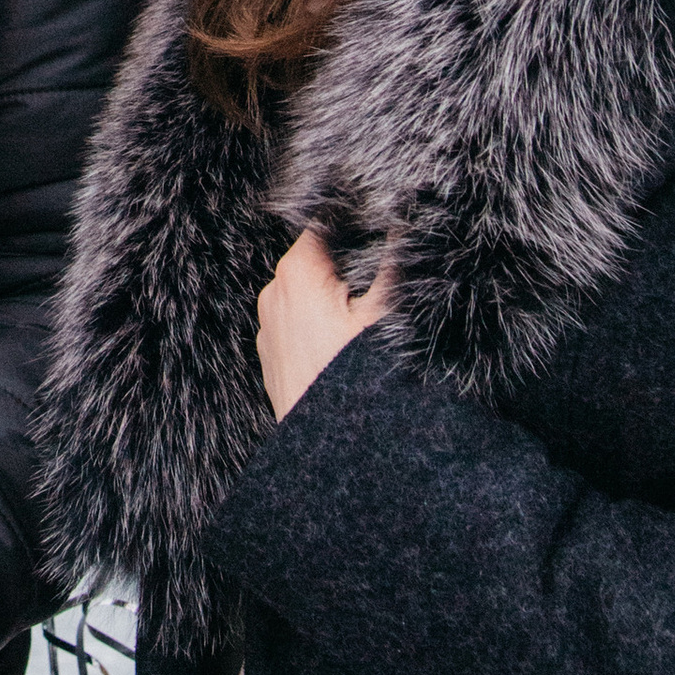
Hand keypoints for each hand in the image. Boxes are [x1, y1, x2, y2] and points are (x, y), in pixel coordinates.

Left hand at [256, 228, 394, 420]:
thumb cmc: (352, 381)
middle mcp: (273, 294)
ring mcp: (269, 327)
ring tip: (368, 314)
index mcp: (296, 274)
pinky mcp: (273, 355)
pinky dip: (321, 322)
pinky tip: (348, 341)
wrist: (327, 454)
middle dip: (349, 261)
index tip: (380, 222)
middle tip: (382, 274)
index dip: (353, 220)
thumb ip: (394, 262)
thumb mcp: (384, 317)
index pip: (322, 223)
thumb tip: (405, 221)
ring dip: (336, 294)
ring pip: (307, 291)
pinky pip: (298, 322)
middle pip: (316, 257)